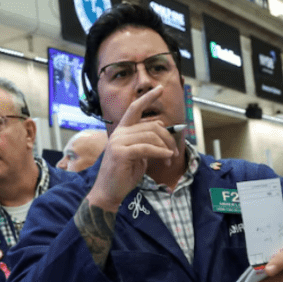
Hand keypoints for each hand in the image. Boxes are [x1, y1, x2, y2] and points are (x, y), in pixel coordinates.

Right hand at [87, 85, 178, 210]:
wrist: (108, 192)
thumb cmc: (123, 175)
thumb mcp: (138, 155)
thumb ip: (146, 142)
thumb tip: (161, 130)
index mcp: (121, 131)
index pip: (134, 108)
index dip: (148, 97)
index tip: (160, 88)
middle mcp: (118, 133)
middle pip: (151, 126)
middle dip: (167, 139)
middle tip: (173, 152)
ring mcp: (118, 142)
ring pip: (151, 137)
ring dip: (165, 148)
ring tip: (169, 159)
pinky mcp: (121, 153)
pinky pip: (147, 148)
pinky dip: (160, 152)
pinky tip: (166, 158)